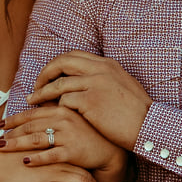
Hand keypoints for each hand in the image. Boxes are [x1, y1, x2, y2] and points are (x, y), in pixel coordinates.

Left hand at [0, 105, 128, 181]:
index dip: (14, 119)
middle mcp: (63, 120)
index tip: (1, 124)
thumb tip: (34, 108)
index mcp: (61, 109)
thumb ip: (54, 113)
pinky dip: (37, 159)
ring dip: (17, 144)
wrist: (110, 150)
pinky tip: (25, 162)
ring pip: (36, 139)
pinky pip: (50, 155)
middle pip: (30, 126)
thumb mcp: (73, 117)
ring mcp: (68, 135)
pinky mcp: (72, 151)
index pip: (32, 113)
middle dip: (11, 133)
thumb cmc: (89, 134)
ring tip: (4, 148)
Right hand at [0, 148, 103, 181]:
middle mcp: (57, 162)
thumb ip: (38, 162)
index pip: (79, 164)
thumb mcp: (27, 158)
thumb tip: (41, 171)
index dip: (91, 175)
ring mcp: (53, 173)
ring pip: (82, 181)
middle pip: (85, 172)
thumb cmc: (6, 162)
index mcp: (53, 154)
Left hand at [28, 52, 153, 150]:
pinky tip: (50, 115)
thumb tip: (88, 78)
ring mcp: (94, 84)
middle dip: (45, 74)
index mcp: (107, 64)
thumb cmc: (137, 112)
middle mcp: (99, 70)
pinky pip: (64, 100)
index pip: (73, 55)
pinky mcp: (90, 101)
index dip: (57, 64)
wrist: (148, 126)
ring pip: (58, 83)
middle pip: (61, 63)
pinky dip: (55, 107)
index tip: (48, 76)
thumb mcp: (123, 85)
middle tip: (36, 86)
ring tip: (33, 102)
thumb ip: (105, 78)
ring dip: (42, 93)